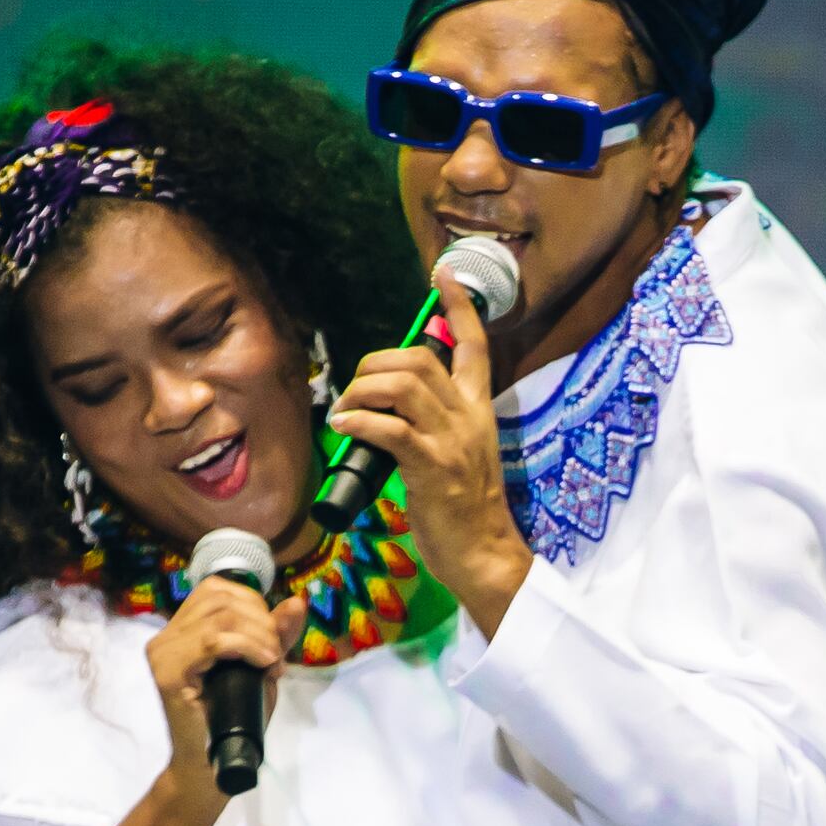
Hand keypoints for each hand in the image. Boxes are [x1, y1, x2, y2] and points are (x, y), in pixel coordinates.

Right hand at [141, 576, 290, 792]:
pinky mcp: (168, 674)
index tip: (272, 641)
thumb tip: (296, 601)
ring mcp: (162, 653)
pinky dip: (247, 647)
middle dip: (260, 621)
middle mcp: (165, 637)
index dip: (253, 605)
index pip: (217, 589)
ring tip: (269, 664)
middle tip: (274, 656)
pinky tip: (263, 664)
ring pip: (219, 616)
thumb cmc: (234, 720)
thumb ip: (276, 635)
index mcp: (181, 630)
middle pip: (220, 597)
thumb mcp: (261, 668)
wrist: (211, 767)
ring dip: (258, 636)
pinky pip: (212, 641)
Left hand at [331, 286, 529, 632]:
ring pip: (402, 384)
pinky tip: (343, 427)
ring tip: (346, 411)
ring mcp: (451, 440)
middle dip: (376, 362)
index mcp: (478, 409)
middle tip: (356, 389)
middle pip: (420, 359)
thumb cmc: (465, 508)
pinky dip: (358, 421)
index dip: (459, 306)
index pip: (474, 345)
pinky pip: (388, 427)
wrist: (483, 552)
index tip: (444, 273)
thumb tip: (394, 403)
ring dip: (362, 390)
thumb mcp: (460, 453)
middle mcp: (468, 417)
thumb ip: (436, 422)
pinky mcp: (431, 467)